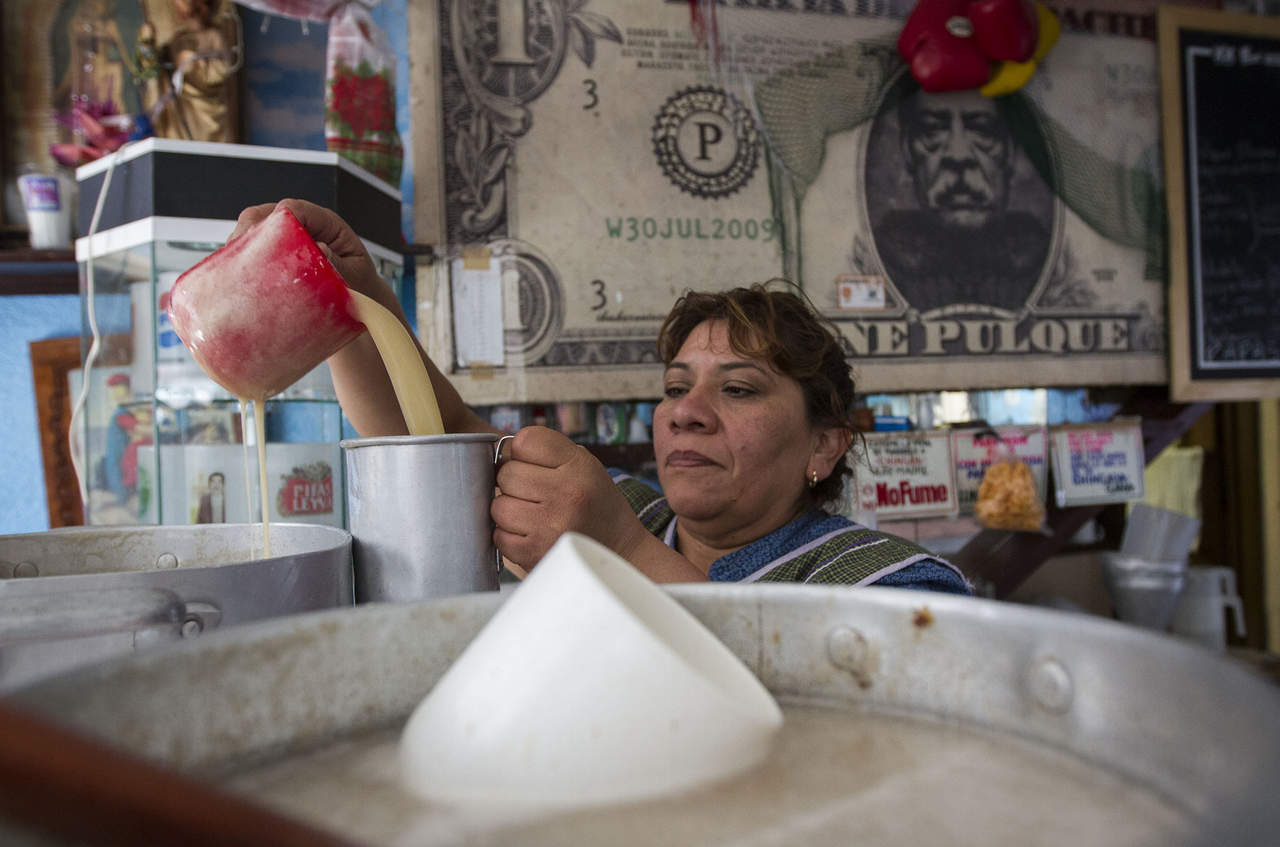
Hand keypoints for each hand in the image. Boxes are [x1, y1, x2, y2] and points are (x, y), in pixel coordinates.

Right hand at [228, 199, 389, 306]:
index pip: (297, 209)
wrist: (361, 304)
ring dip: (239, 245)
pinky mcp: (274, 256)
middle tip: (235, 251)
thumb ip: (340, 264)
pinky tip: (229, 274)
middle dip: (248, 229)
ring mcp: (285, 240)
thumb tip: (320, 249)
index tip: (264, 236)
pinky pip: (250, 251)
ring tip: (228, 266)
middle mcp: (302, 227)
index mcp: (327, 224)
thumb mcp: (356, 277)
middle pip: (265, 214)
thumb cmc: (361, 288)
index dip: (278, 217)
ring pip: (252, 231)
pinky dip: (238, 260)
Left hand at [492, 427, 649, 570]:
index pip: (525, 441)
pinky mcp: (535, 554)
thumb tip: (501, 454)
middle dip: (514, 483)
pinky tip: (531, 535)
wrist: (617, 550)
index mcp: (580, 466)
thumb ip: (547, 452)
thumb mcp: (585, 466)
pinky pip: (499, 535)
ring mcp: (550, 526)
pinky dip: (509, 536)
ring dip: (509, 511)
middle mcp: (567, 494)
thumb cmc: (594, 504)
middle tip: (535, 494)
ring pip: (498, 506)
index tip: (533, 466)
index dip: (522, 453)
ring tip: (532, 515)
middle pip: (507, 474)